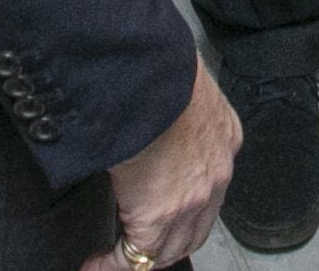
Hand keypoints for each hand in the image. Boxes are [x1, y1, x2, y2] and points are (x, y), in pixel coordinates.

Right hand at [89, 58, 236, 270]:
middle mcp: (216, 172)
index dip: (183, 211)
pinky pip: (136, 256)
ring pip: (167, 248)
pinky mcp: (161, 212)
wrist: (150, 72)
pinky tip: (95, 265)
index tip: (160, 219)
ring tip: (109, 262)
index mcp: (223, 137)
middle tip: (133, 251)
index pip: (207, 190)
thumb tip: (143, 115)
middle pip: (193, 230)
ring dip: (138, 258)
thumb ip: (170, 111)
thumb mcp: (179, 87)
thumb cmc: (158, 68)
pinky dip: (113, 265)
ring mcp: (193, 197)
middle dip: (163, 246)